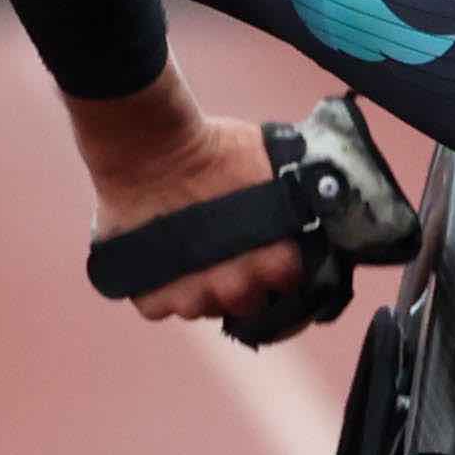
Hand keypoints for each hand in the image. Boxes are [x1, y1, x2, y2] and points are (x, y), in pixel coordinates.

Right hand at [67, 71, 307, 324]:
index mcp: (274, 261)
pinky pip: (159, 306)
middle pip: (246, 303)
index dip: (278, 267)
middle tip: (226, 254)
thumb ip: (287, 201)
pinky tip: (158, 260)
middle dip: (239, 282)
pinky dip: (158, 289)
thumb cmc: (213, 148)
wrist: (150, 146)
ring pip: (201, 308)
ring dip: (198, 288)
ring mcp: (191, 297)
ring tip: (189, 254)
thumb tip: (304, 203)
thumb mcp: (271, 166)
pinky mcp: (150, 297)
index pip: (288, 282)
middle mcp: (236, 288)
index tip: (267, 252)